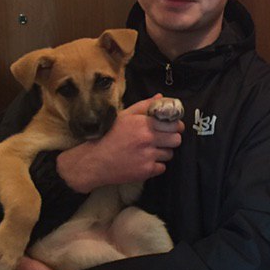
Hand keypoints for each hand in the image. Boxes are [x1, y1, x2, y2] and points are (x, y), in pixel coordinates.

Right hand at [56, 94, 183, 192]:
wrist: (94, 161)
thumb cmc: (108, 136)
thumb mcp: (124, 116)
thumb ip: (144, 106)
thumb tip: (161, 97)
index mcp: (143, 123)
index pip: (174, 124)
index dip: (175, 126)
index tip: (171, 128)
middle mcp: (147, 139)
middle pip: (176, 140)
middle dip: (171, 139)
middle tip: (162, 140)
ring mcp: (147, 156)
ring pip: (170, 154)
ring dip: (162, 153)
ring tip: (149, 151)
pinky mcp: (146, 171)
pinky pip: (162, 168)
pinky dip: (156, 166)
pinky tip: (144, 161)